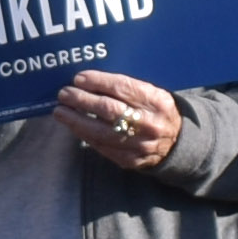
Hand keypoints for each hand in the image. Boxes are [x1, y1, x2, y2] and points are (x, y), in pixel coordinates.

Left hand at [55, 69, 182, 170]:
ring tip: (60, 111)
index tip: (78, 78)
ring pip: (101, 132)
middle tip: (64, 93)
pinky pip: (102, 147)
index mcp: (156, 101)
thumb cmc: (156, 111)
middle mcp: (149, 123)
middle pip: (109, 109)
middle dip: (81, 100)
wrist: (177, 143)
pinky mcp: (130, 160)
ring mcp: (139, 144)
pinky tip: (73, 126)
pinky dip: (84, 135)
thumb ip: (125, 88)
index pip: (122, 87)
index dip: (97, 82)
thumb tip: (87, 81)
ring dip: (75, 120)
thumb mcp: (151, 93)